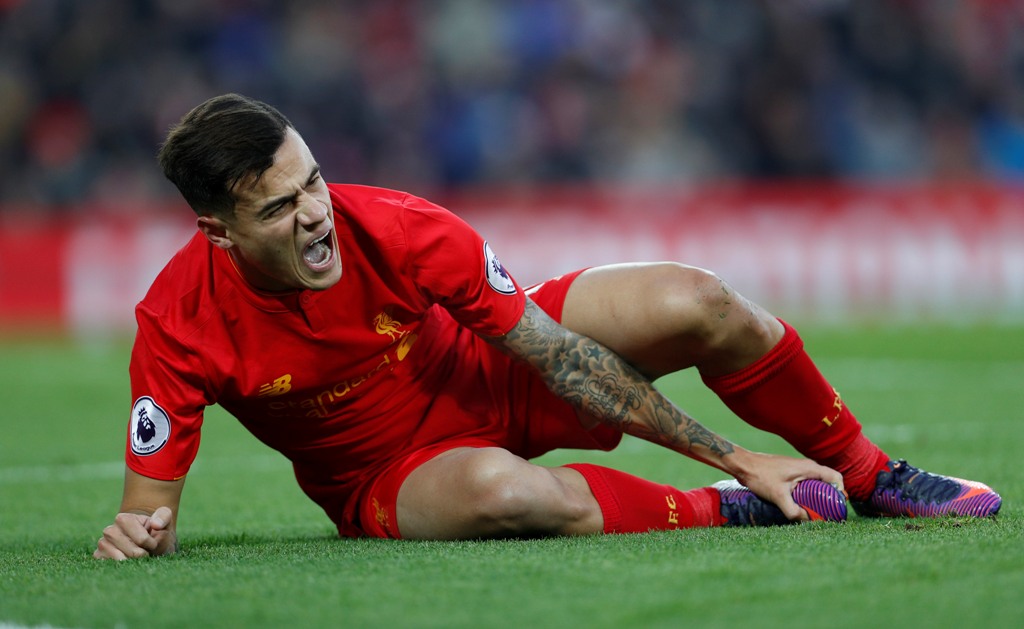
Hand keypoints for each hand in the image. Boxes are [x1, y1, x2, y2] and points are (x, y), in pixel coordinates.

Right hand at [93, 506, 176, 559]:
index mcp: (123, 519)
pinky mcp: (99, 556)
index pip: (141, 539)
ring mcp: (103, 544)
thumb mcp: (164, 520)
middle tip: (146, 552)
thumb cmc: (155, 531)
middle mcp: (109, 531)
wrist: (146, 542)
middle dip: (143, 554)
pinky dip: (123, 567)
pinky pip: (110, 566)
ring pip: (120, 560)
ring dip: (134, 562)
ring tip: (138, 557)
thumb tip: (155, 525)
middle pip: (131, 551)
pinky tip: (128, 562)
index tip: (153, 543)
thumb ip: (163, 517)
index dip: (151, 544)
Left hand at [729, 451, 844, 521]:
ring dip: (820, 495)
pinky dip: (810, 493)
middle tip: (830, 513)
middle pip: (828, 481)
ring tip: (818, 511)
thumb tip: (806, 521)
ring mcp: (799, 468)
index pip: (835, 478)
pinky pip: (808, 483)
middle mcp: (807, 466)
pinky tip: (803, 504)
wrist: (744, 465)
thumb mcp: (778, 496)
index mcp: (809, 468)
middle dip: (831, 497)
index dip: (841, 492)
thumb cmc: (760, 476)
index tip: (839, 506)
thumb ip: (792, 510)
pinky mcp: (792, 472)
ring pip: (817, 482)